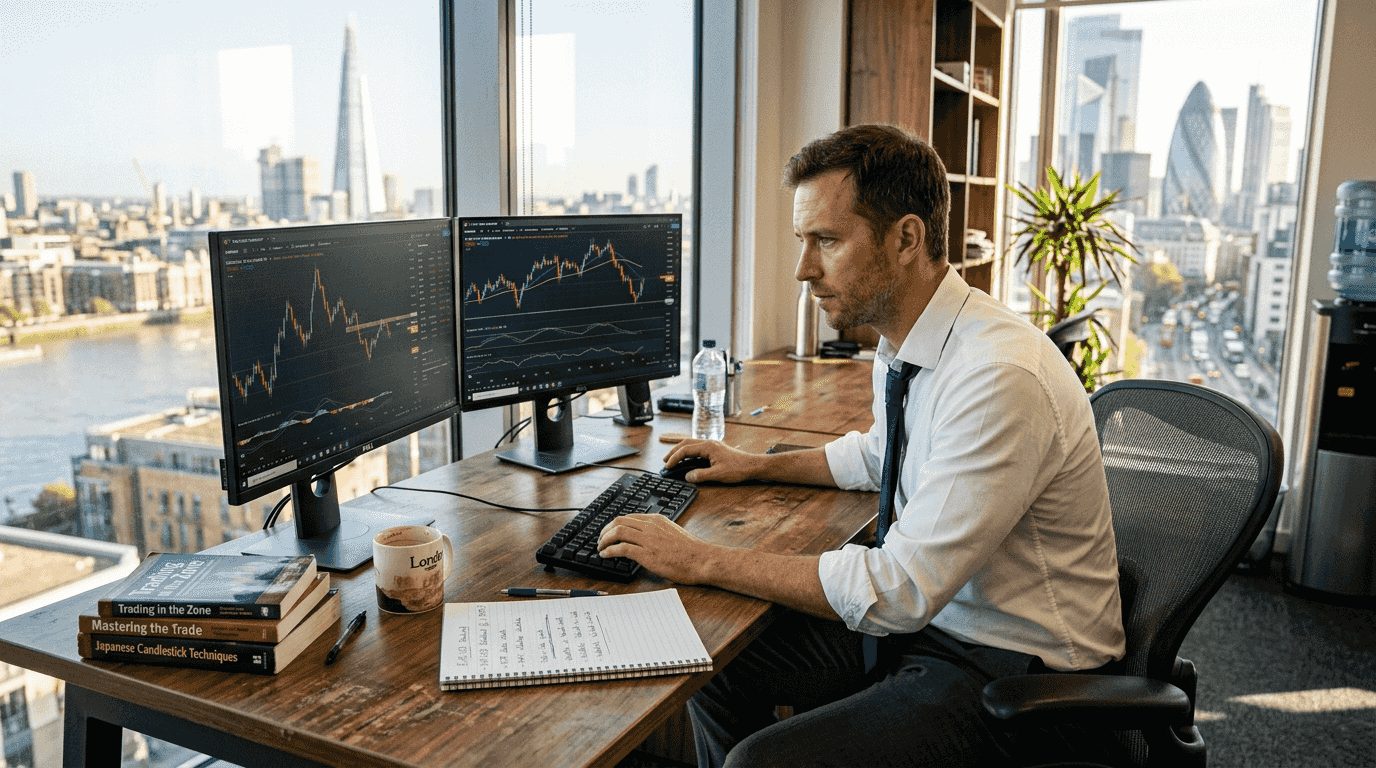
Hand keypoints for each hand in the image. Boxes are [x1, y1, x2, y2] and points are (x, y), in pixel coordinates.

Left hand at [597, 513, 711, 584]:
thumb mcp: (673, 533)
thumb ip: (658, 533)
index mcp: (657, 520)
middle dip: (605, 530)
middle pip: (619, 521)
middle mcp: (650, 526)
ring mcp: (648, 539)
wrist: (701, 560)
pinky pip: (621, 548)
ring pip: (617, 532)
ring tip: (600, 547)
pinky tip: (605, 555)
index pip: (629, 517)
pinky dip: (609, 551)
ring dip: (604, 539)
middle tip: (600, 539)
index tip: (609, 532)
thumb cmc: (691, 551)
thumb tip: (646, 540)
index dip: (615, 524)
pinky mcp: (646, 553)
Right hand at [662, 439, 761, 483]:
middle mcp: (709, 443)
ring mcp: (712, 445)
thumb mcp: (718, 474)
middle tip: (665, 461)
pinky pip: (698, 448)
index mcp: (708, 447)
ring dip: (680, 450)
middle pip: (686, 443)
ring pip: (691, 444)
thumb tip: (687, 476)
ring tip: (672, 459)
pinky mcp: (716, 450)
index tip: (667, 466)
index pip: (686, 450)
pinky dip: (689, 452)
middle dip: (674, 451)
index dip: (674, 458)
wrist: (753, 466)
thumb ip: (701, 475)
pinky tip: (687, 459)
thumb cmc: (738, 469)